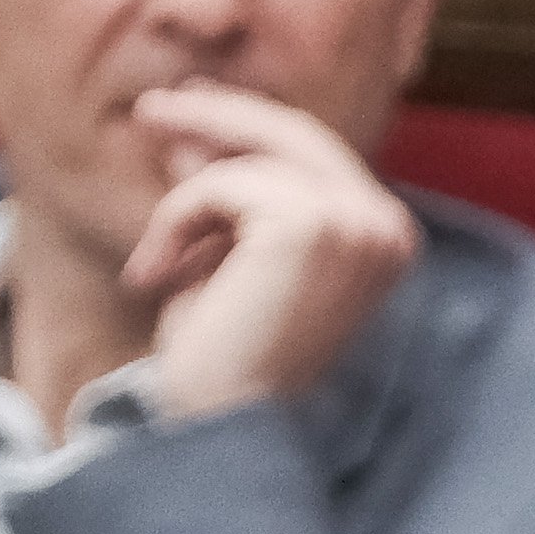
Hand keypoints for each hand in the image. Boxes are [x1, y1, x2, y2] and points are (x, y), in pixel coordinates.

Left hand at [122, 84, 421, 418]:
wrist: (218, 424)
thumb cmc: (222, 360)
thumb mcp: (223, 262)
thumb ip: (226, 198)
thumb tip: (193, 134)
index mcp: (385, 240)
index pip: (317, 155)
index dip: (248, 127)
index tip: (187, 109)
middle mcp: (385, 227)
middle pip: (295, 133)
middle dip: (216, 114)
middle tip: (149, 110)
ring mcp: (356, 223)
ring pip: (248, 161)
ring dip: (185, 207)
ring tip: (154, 268)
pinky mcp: (312, 226)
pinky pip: (218, 186)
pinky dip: (173, 223)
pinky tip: (154, 277)